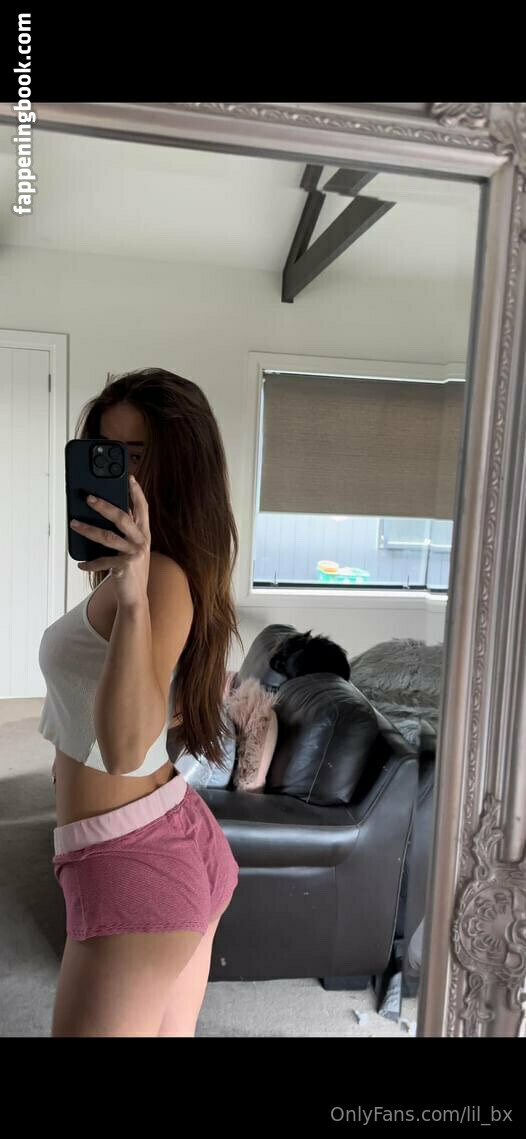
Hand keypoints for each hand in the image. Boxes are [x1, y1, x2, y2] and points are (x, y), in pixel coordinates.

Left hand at [70, 475, 150, 606]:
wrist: (135, 598)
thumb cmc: (130, 570)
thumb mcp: (131, 548)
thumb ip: (124, 532)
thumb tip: (105, 512)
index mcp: (144, 534)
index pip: (142, 508)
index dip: (137, 493)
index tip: (130, 478)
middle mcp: (142, 541)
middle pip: (122, 518)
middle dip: (104, 506)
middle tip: (89, 498)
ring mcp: (135, 554)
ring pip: (108, 537)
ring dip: (88, 529)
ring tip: (74, 524)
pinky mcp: (125, 567)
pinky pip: (102, 561)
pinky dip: (90, 563)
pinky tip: (81, 564)